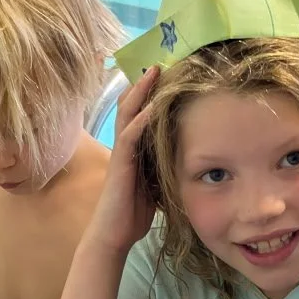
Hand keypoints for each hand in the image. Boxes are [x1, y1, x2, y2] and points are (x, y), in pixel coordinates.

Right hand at [89, 67, 160, 255]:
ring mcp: (120, 154)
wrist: (113, 236)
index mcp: (133, 150)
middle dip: (144, 85)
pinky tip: (153, 106)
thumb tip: (186, 161)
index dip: (149, 95)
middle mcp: (124, 147)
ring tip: (154, 72)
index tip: (166, 76)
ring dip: (141, 93)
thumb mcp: (155, 186)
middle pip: (131, 107)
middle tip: (160, 62)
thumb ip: (163, 169)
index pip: (139, 115)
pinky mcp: (119, 165)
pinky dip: (141, 119)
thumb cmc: (132, 214)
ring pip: (127, 114)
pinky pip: (130, 136)